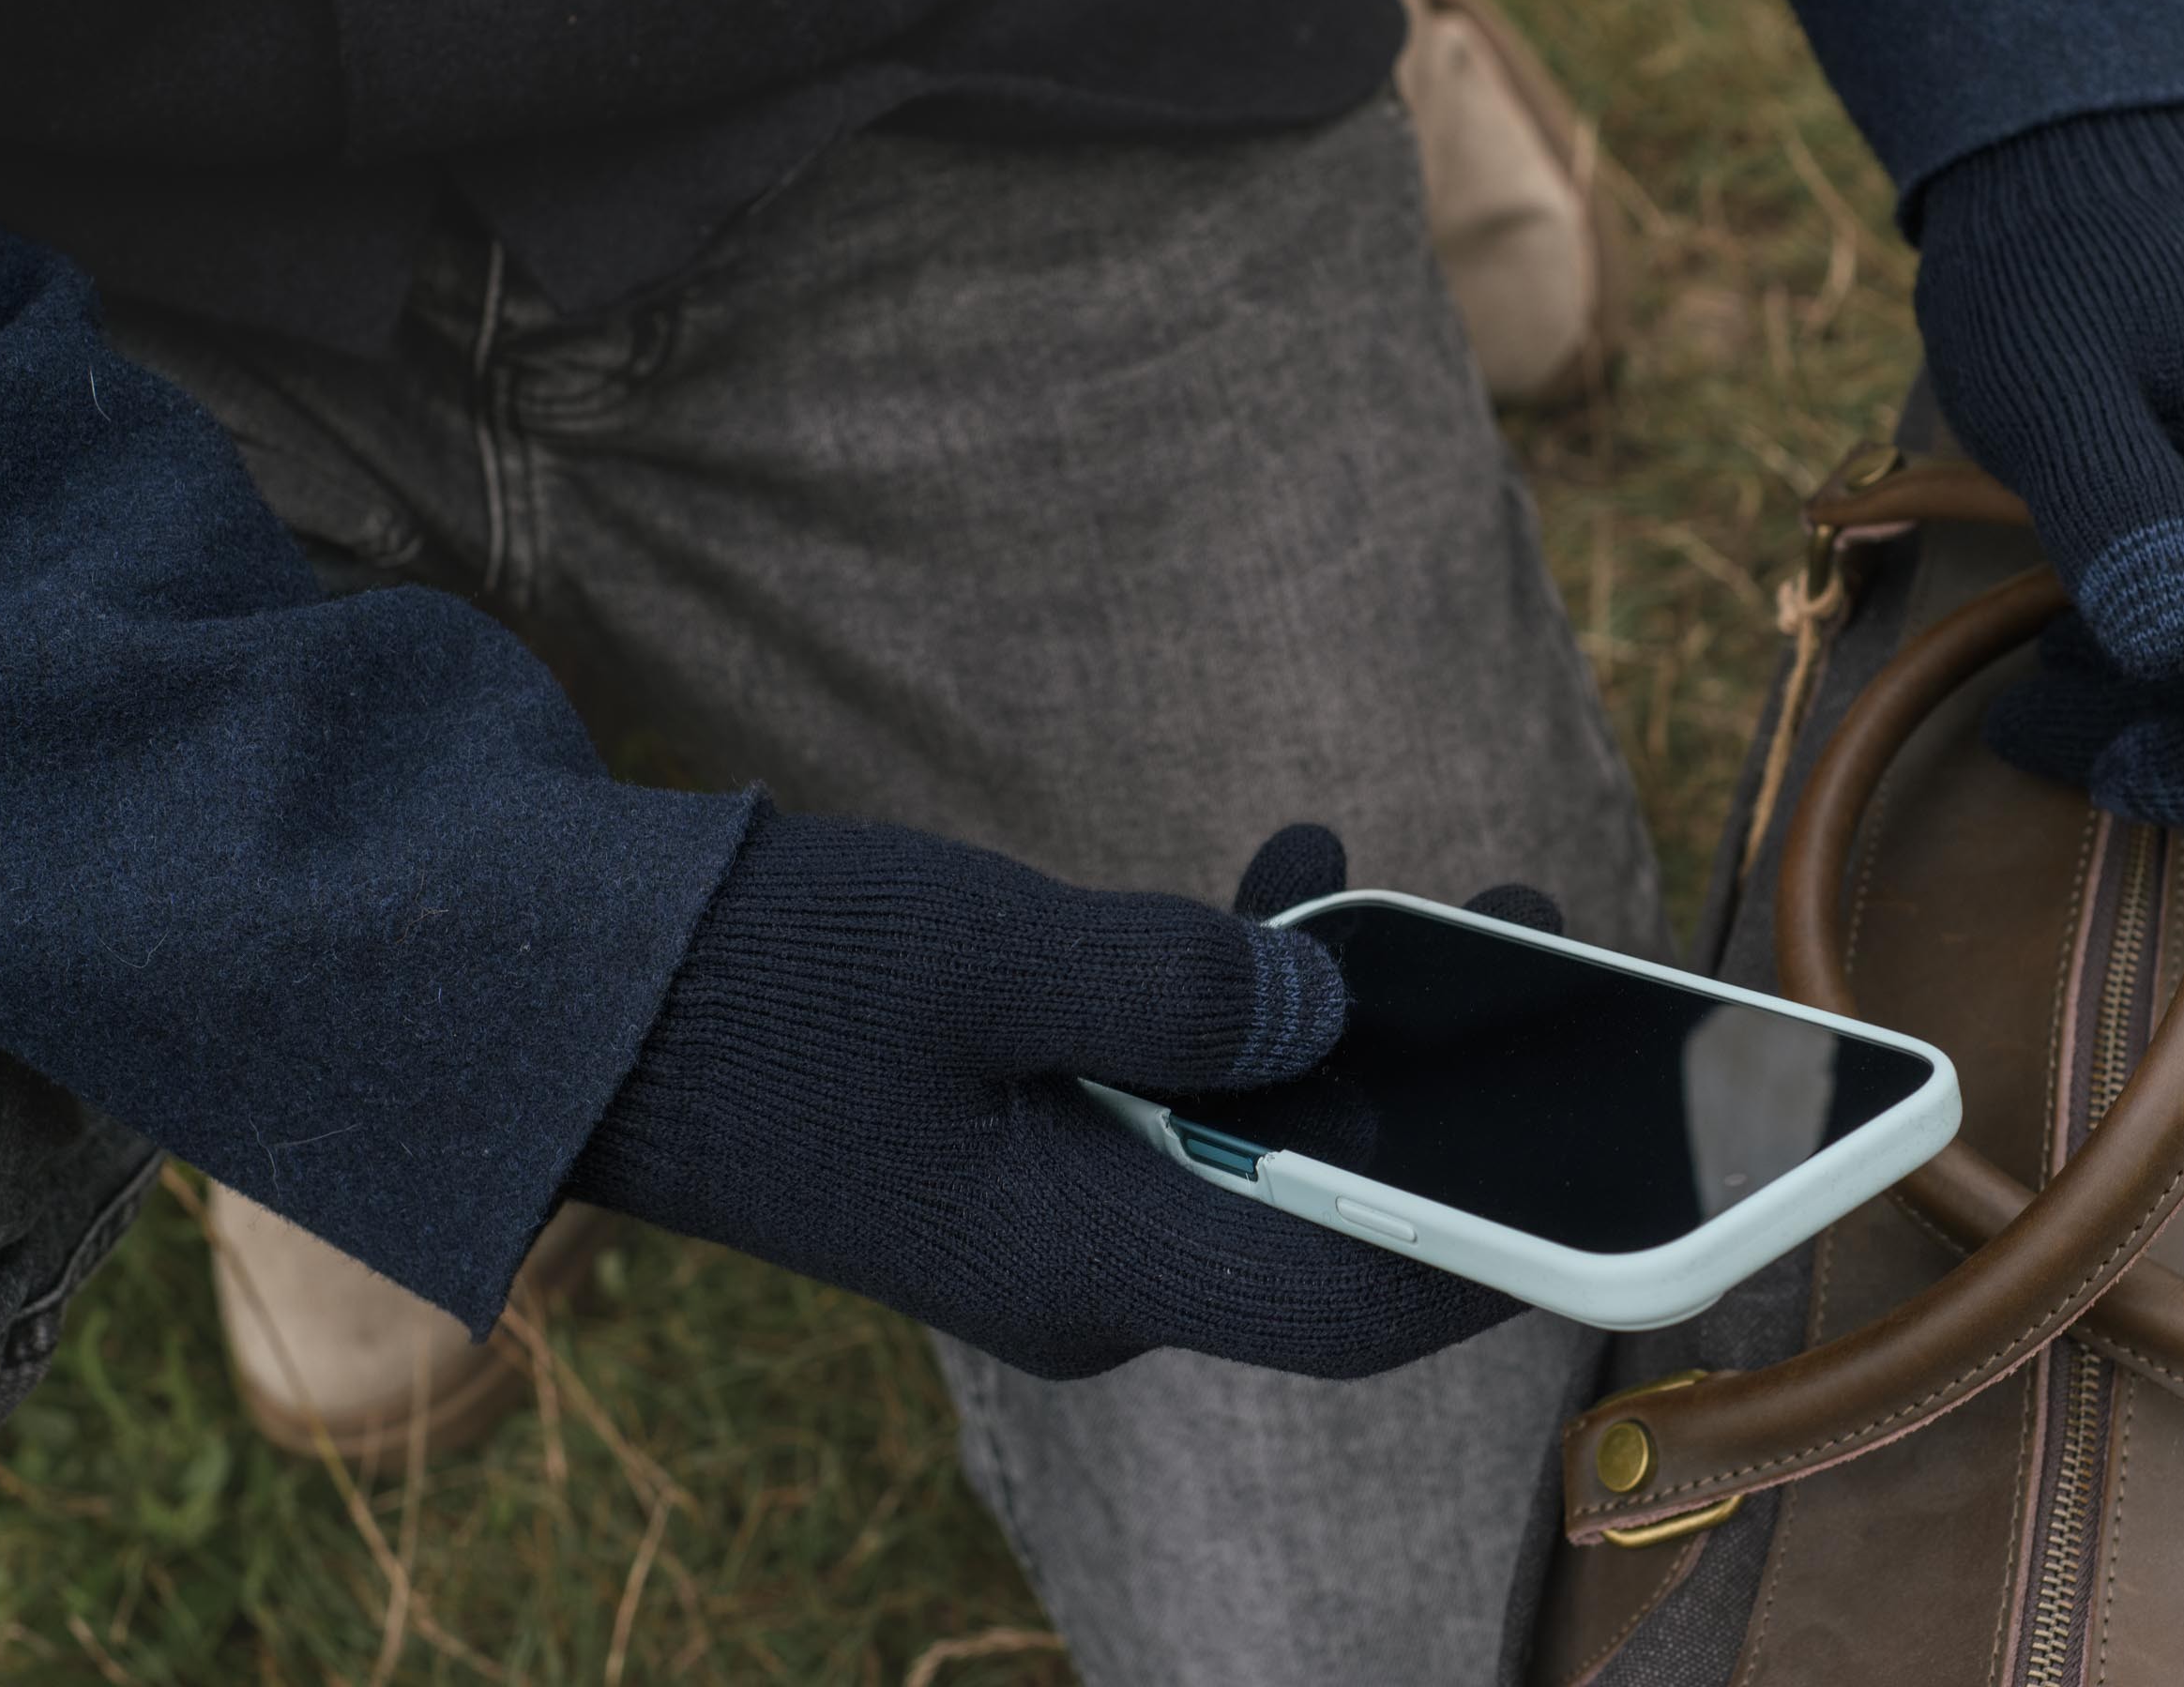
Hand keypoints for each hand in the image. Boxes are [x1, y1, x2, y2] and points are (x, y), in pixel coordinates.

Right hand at [567, 815, 1558, 1379]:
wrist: (556, 990)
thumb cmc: (748, 981)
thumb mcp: (983, 954)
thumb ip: (1174, 986)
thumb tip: (1318, 1015)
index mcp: (1089, 1263)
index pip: (1357, 1301)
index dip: (1511, 1241)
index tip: (1627, 1153)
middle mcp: (1089, 1267)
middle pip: (1326, 1206)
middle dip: (1442, 1087)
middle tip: (1530, 941)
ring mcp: (1049, 1212)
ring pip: (1258, 1135)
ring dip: (1336, 1020)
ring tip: (1409, 887)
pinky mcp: (1015, 1146)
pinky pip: (1174, 1092)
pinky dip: (1235, 1002)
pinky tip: (1274, 881)